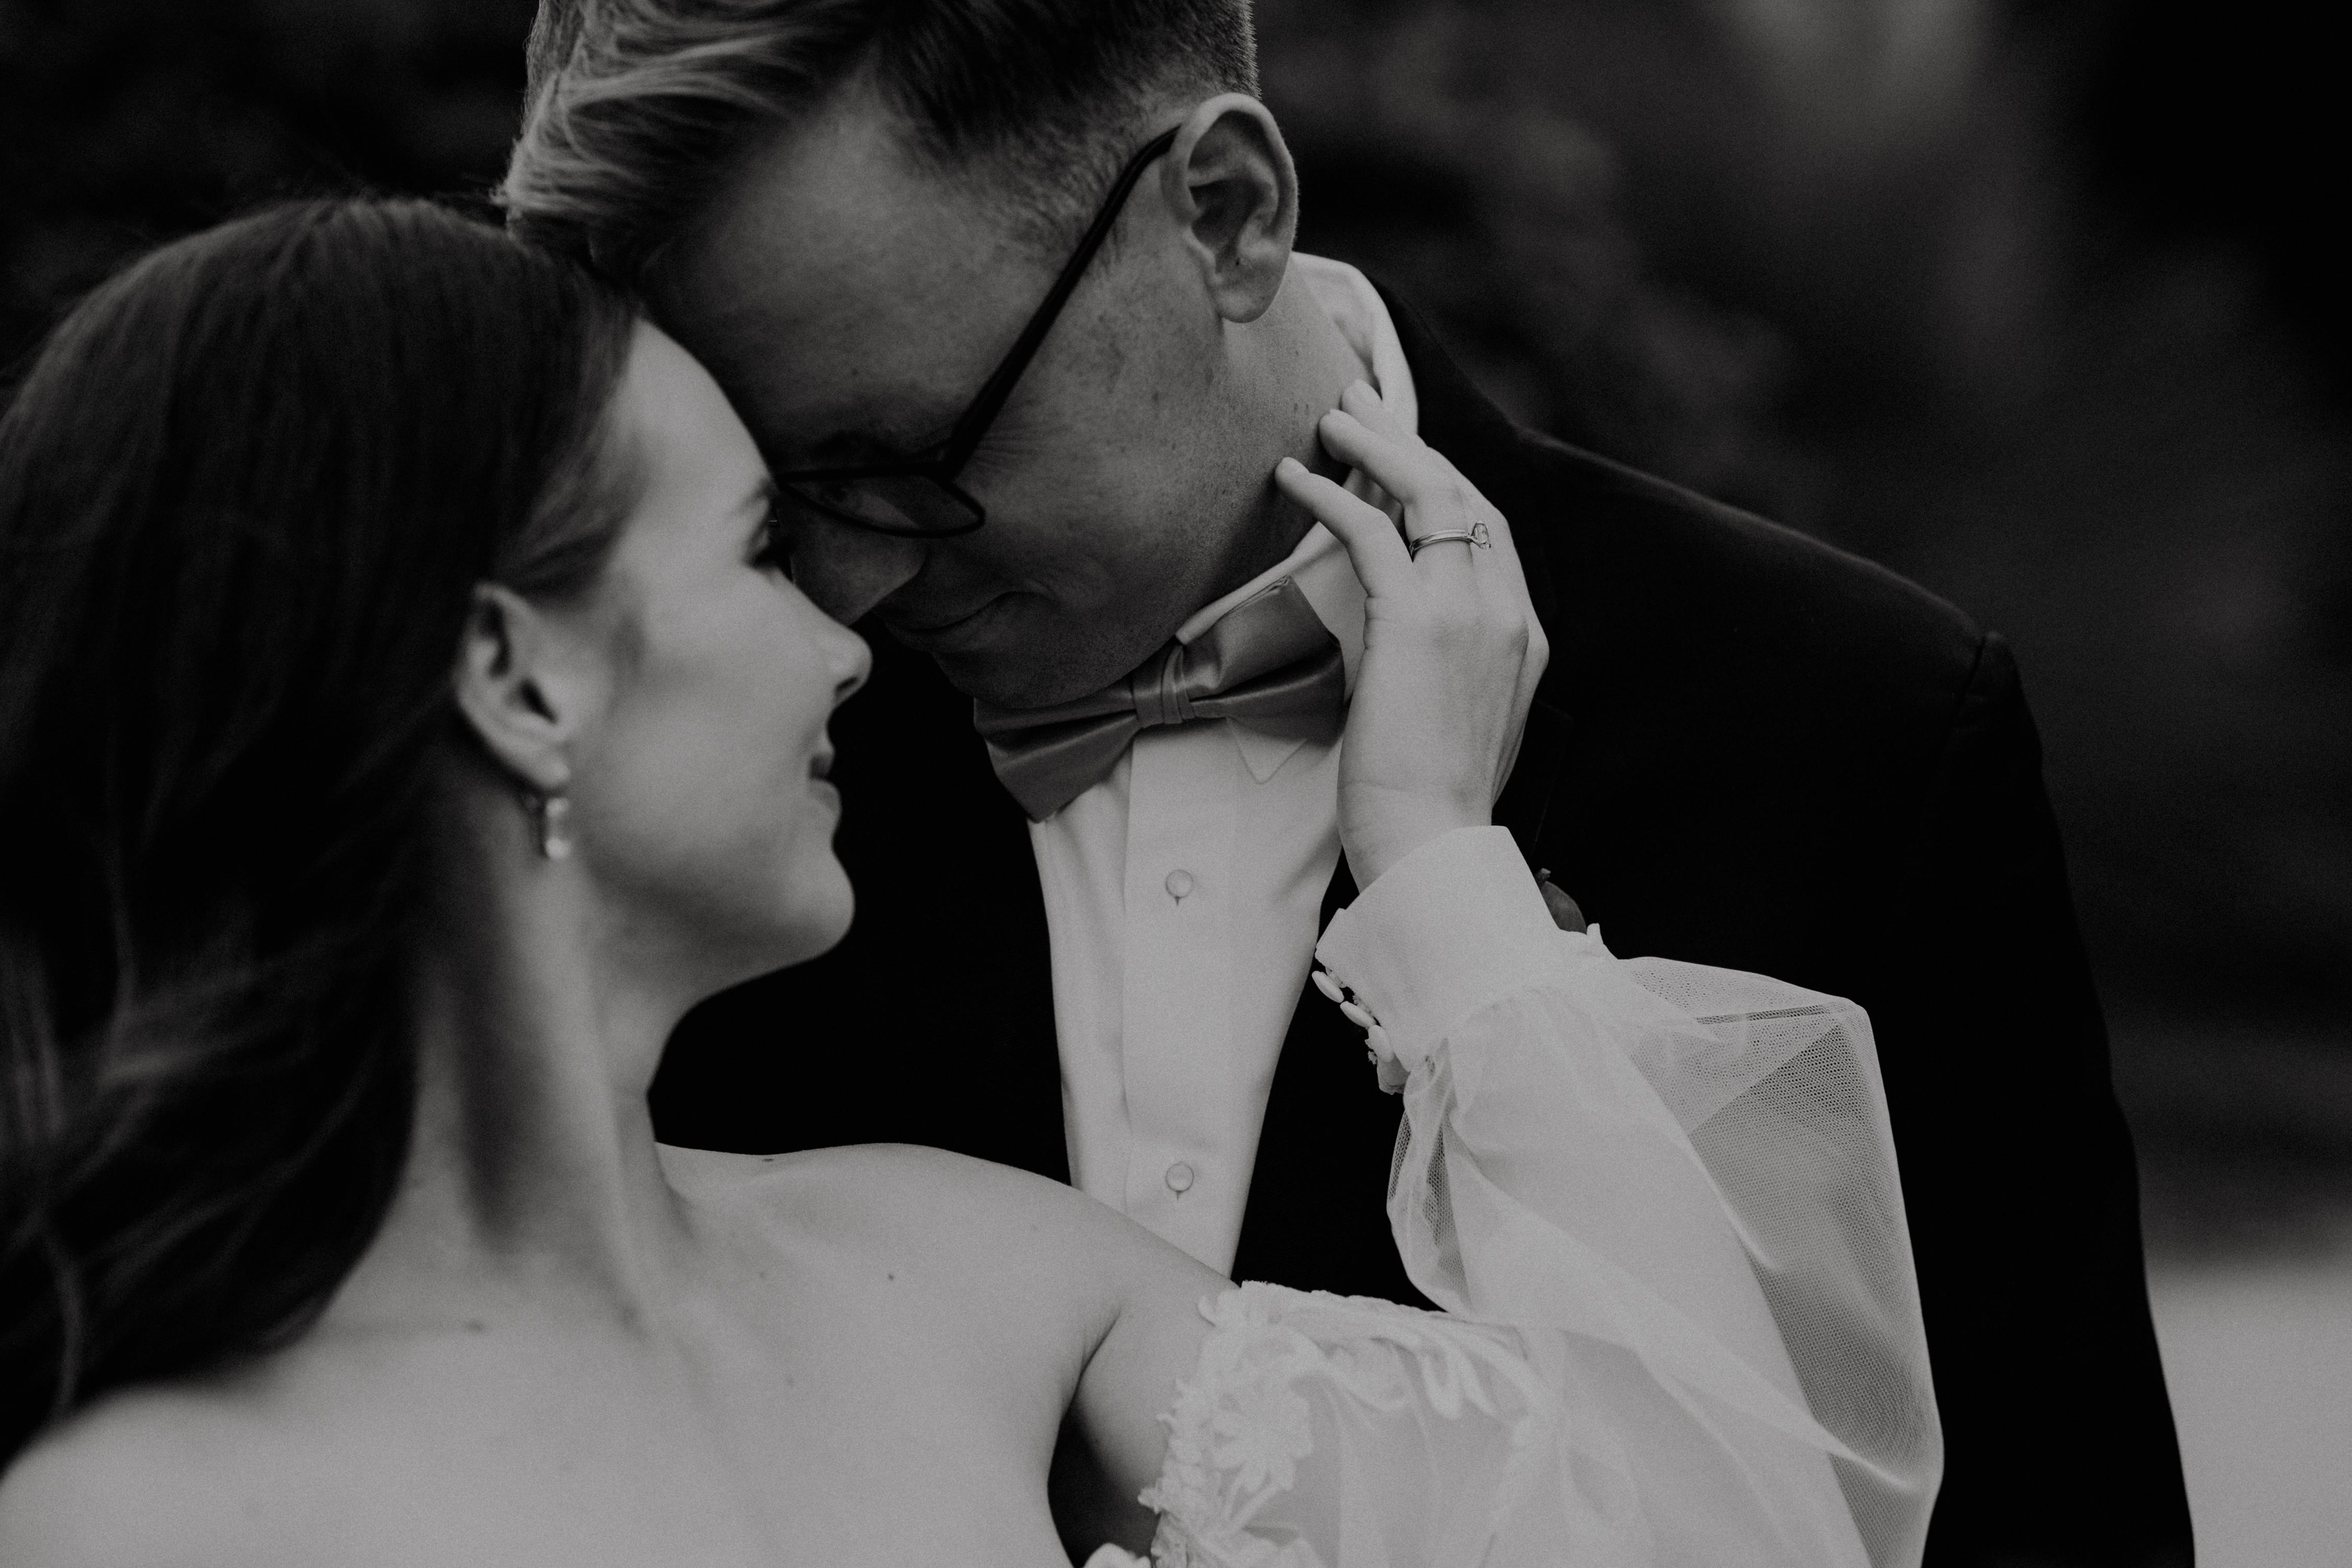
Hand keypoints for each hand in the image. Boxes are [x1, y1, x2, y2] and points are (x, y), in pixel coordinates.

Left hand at [1273, 382, 1548, 886]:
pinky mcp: (1415, 622)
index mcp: (1526, 636)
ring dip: (1376, 444)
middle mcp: (1508, 612)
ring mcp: (1469, 612)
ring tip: (1330, 416)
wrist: (1434, 845)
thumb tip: (1397, 643)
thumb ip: (1445, 666)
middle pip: (1462, 494)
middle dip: (1410, 439)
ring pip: (1428, 492)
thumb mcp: (1455, 720)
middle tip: (1360, 401)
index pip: (1488, 529)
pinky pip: (1372, 532)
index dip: (1441, 479)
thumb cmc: (1430, 801)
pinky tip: (1296, 477)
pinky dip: (1332, 495)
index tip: (1399, 450)